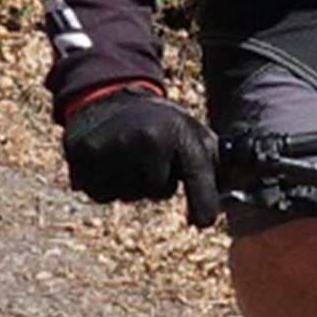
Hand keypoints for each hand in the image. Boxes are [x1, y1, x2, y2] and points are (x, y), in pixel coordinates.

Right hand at [60, 85, 223, 225]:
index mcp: (178, 133)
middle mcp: (148, 140)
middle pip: (160, 193)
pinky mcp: (85, 157)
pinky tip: (108, 161)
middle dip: (157, 182)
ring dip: (131, 184)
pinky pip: (102, 195)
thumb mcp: (191, 130)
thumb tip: (231, 193)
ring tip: (128, 154)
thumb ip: (213, 161)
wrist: (108, 95)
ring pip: (129, 196)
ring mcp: (115, 149)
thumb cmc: (158, 121)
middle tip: (149, 154)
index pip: (197, 176)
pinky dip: (106, 185)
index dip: (203, 202)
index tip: (204, 221)